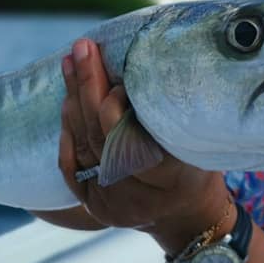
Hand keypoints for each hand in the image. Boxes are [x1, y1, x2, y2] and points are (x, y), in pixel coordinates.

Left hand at [58, 39, 229, 249]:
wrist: (187, 213)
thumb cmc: (198, 164)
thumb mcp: (196, 140)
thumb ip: (168, 113)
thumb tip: (140, 62)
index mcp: (171, 180)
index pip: (129, 141)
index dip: (116, 108)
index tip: (118, 76)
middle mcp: (138, 197)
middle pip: (102, 138)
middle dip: (88, 88)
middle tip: (81, 49)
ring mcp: (112, 205)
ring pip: (84, 147)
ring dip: (73, 102)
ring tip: (69, 64)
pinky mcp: (94, 206)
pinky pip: (71, 166)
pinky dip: (67, 133)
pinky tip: (66, 102)